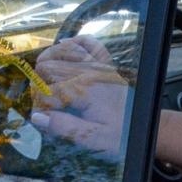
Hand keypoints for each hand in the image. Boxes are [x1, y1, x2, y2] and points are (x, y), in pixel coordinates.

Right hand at [31, 36, 129, 152]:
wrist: (144, 128)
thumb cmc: (120, 136)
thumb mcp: (93, 140)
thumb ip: (66, 128)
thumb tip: (37, 117)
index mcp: (86, 92)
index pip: (48, 92)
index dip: (38, 106)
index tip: (39, 118)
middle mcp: (91, 74)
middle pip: (51, 66)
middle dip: (39, 82)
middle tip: (41, 100)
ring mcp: (100, 67)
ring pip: (67, 50)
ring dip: (50, 58)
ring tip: (40, 72)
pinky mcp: (106, 66)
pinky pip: (91, 44)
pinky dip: (76, 41)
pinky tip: (64, 45)